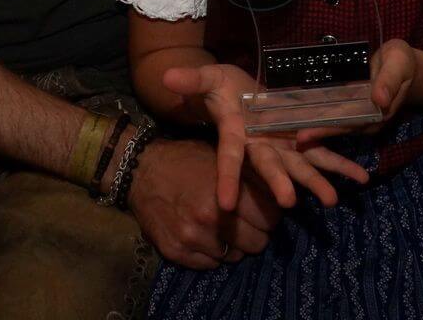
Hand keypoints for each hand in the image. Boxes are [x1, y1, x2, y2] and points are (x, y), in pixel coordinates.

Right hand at [127, 137, 281, 268]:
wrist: (142, 169)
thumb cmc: (186, 158)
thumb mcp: (221, 157)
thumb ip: (250, 175)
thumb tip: (281, 190)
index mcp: (228, 192)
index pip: (271, 218)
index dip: (270, 213)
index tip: (262, 209)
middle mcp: (213, 218)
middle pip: (258, 243)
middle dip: (255, 232)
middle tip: (245, 221)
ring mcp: (194, 238)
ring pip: (235, 257)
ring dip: (234, 244)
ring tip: (222, 226)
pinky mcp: (177, 253)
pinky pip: (211, 265)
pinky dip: (212, 253)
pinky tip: (204, 234)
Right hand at [163, 64, 368, 210]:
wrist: (244, 94)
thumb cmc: (222, 87)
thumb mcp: (208, 78)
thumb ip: (192, 80)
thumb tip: (167, 76)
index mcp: (236, 133)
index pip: (228, 158)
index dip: (226, 179)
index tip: (224, 204)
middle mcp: (260, 146)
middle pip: (268, 167)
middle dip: (278, 184)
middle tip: (289, 202)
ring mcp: (282, 147)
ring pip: (300, 167)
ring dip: (317, 182)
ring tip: (333, 200)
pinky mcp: (301, 141)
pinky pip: (323, 154)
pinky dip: (342, 164)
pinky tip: (362, 177)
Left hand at [296, 39, 414, 141]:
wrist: (405, 64)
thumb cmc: (402, 63)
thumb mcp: (398, 65)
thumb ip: (389, 81)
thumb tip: (379, 100)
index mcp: (377, 114)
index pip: (347, 124)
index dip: (325, 130)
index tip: (303, 136)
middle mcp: (367, 119)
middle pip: (336, 127)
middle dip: (312, 132)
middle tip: (285, 135)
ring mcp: (360, 115)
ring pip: (334, 121)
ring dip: (312, 124)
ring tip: (286, 126)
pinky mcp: (355, 106)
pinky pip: (335, 111)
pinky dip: (319, 112)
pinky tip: (299, 111)